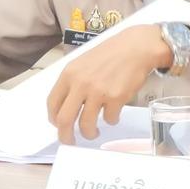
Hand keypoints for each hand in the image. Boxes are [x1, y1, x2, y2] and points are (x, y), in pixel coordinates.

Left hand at [46, 26, 170, 142]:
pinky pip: (110, 119)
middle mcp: (81, 84)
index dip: (53, 119)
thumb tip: (68, 106)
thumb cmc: (111, 53)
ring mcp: (99, 92)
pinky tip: (113, 115)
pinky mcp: (116, 98)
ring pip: (86, 124)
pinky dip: (111, 120)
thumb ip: (73, 82)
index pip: (52, 104)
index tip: (58, 125)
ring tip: (93, 133)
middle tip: (70, 141)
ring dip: (89, 133)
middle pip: (64, 120)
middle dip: (65, 136)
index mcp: (69, 74)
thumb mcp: (84, 62)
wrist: (137, 47)